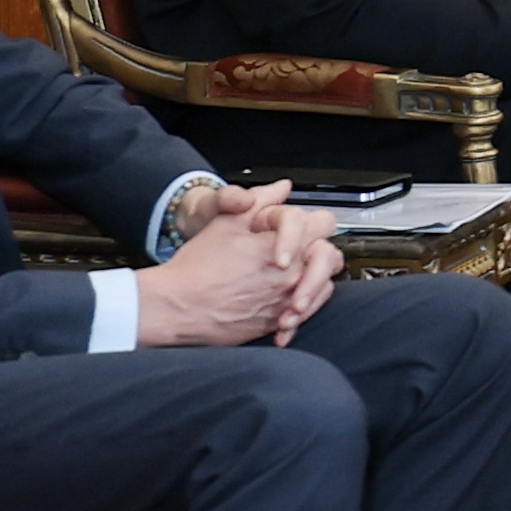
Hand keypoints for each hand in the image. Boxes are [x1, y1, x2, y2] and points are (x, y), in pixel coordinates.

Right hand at [137, 181, 342, 348]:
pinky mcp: (278, 322)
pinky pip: (306, 316)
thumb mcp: (226, 222)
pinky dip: (299, 309)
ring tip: (288, 275)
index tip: (283, 229)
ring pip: (325, 287)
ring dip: (313, 279)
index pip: (322, 223)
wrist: (179, 306)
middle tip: (301, 248)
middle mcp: (293, 274)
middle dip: (319, 249)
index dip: (305, 221)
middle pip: (331, 256)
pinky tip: (280, 304)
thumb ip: (261, 201)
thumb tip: (282, 187)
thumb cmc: (198, 268)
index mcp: (286, 245)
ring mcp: (288, 300)